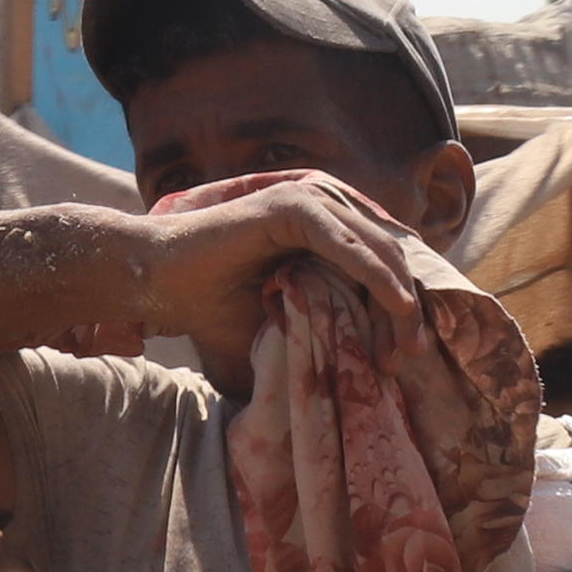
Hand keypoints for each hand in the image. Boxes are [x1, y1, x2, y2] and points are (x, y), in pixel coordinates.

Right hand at [128, 176, 426, 369]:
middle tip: (413, 356)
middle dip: (407, 309)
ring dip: (398, 299)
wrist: (158, 281)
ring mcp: (309, 202)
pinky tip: (395, 307)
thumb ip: (323, 325)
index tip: (408, 354)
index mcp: (325, 230)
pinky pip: (347, 243)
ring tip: (406, 344)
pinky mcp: (292, 206)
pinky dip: (375, 275)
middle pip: (389, 257)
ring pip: (377, 250)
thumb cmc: (211, 305)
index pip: (382, 264)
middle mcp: (324, 209)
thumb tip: (365, 370)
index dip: (401, 307)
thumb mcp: (283, 321)